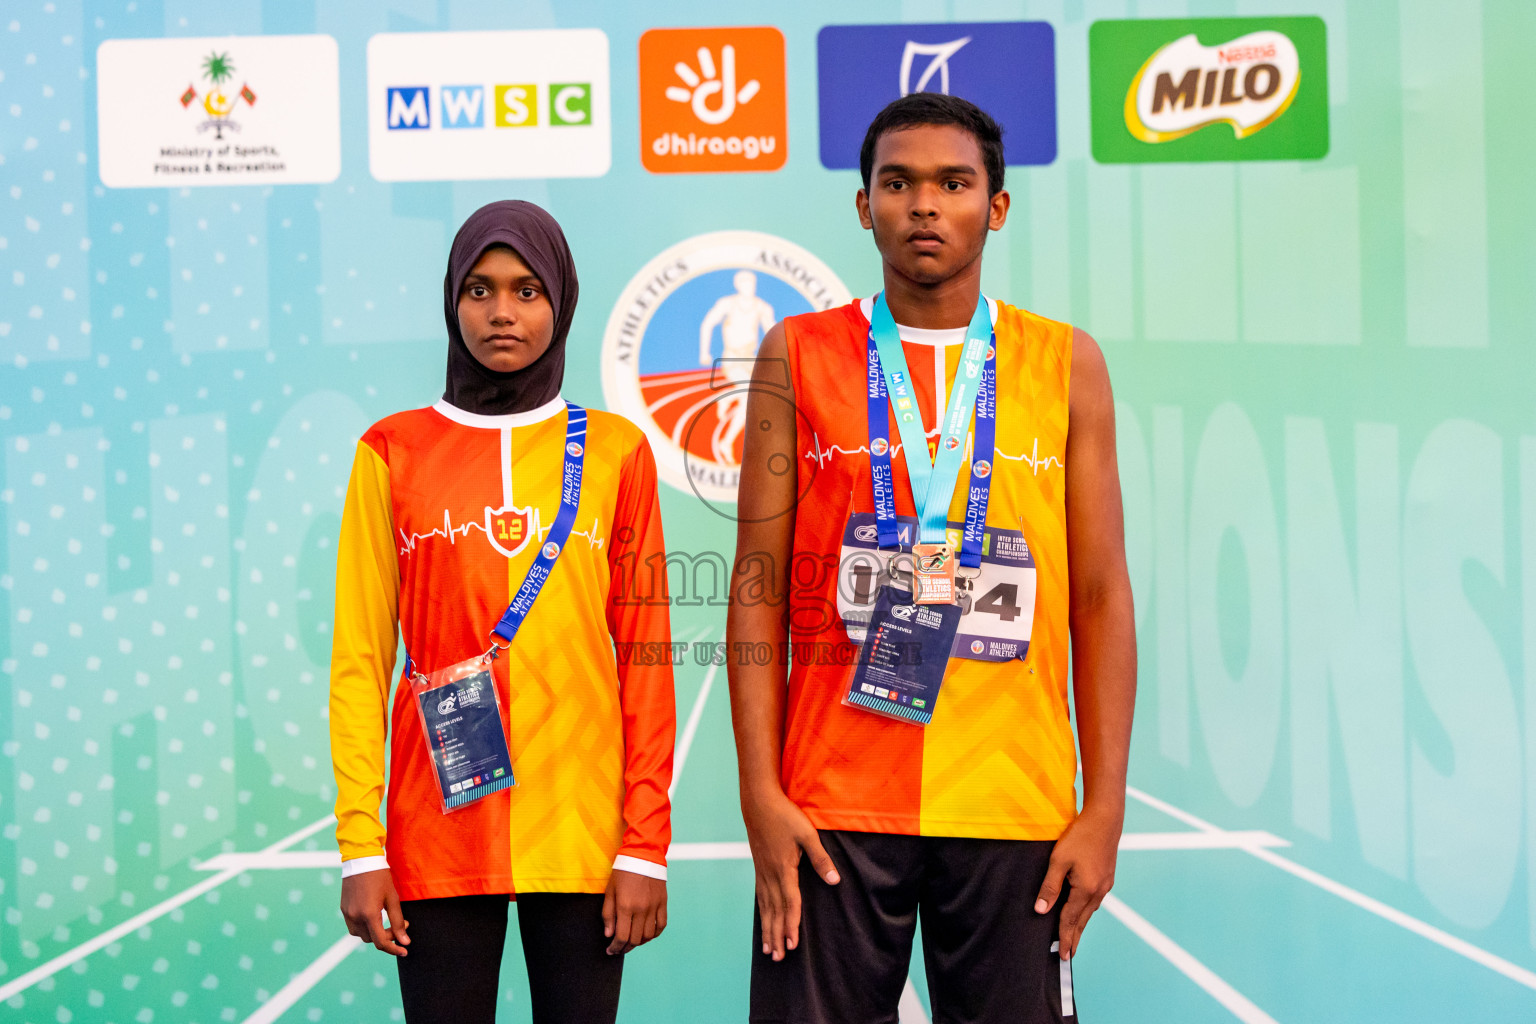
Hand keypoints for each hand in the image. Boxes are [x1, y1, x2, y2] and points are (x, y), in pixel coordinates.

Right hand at [340, 868, 408, 955]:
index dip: (394, 949)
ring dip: (375, 934)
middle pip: (372, 939)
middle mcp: (355, 917)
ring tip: (388, 922)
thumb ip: (398, 921)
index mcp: (369, 914)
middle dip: (388, 936)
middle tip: (401, 925)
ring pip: (362, 935)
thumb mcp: (393, 898)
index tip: (404, 951)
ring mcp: (347, 914)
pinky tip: (375, 918)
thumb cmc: (380, 877)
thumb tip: (405, 941)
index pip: (381, 941)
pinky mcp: (344, 909)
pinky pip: (354, 927)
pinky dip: (365, 927)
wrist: (361, 859)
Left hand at [602, 869, 666, 954]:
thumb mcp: (610, 891)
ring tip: (632, 942)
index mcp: (625, 906)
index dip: (615, 947)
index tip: (610, 951)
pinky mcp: (663, 903)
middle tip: (619, 948)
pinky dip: (654, 934)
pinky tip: (647, 935)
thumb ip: (608, 914)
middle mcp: (641, 909)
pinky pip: (661, 925)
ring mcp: (654, 906)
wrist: (643, 854)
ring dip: (639, 942)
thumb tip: (609, 935)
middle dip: (625, 947)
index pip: (621, 936)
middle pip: (635, 939)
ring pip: (648, 935)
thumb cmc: (623, 871)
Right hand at [743, 786, 839, 961]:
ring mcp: (762, 871)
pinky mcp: (758, 867)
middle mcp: (770, 874)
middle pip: (774, 911)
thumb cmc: (785, 816)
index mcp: (784, 869)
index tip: (792, 945)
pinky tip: (763, 920)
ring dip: (767, 928)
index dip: (791, 925)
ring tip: (767, 949)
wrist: (758, 802)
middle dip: (777, 935)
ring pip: (765, 906)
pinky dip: (761, 912)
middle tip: (777, 958)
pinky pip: (760, 896)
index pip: (790, 903)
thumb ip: (821, 858)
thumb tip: (835, 880)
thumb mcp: (807, 834)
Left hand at [1035, 804, 1121, 959]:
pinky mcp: (1107, 877)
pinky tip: (1082, 911)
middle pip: (1083, 920)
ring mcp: (1106, 884)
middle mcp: (1099, 891)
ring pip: (1090, 911)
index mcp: (1086, 889)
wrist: (1105, 819)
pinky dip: (1086, 911)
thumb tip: (1041, 910)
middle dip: (1074, 937)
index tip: (1062, 955)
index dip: (1064, 937)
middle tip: (1068, 954)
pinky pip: (1095, 901)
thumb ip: (1050, 887)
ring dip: (1081, 925)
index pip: (1071, 920)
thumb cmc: (1080, 836)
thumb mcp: (1059, 860)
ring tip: (1073, 937)